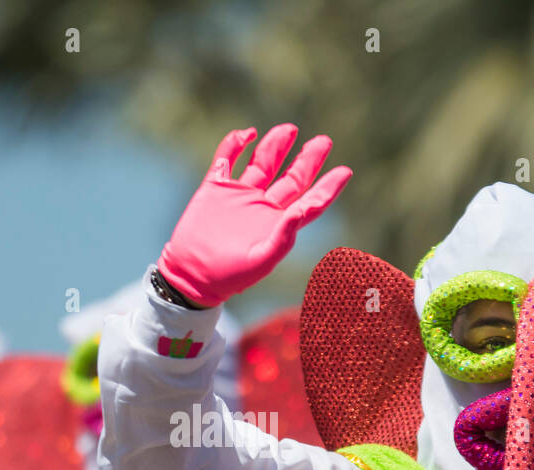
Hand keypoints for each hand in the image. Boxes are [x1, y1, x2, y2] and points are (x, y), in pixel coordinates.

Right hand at [157, 124, 351, 306]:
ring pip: (263, 163)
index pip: (311, 202)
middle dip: (308, 160)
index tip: (345, 171)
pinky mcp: (215, 188)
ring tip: (289, 129)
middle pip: (291, 178)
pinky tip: (247, 134)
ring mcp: (239, 195)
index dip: (328, 187)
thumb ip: (284, 236)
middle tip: (324, 141)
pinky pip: (226, 159)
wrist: (189, 275)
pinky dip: (235, 143)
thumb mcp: (261, 260)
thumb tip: (304, 209)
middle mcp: (263, 207)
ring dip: (275, 145)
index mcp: (279, 224)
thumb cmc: (229, 276)